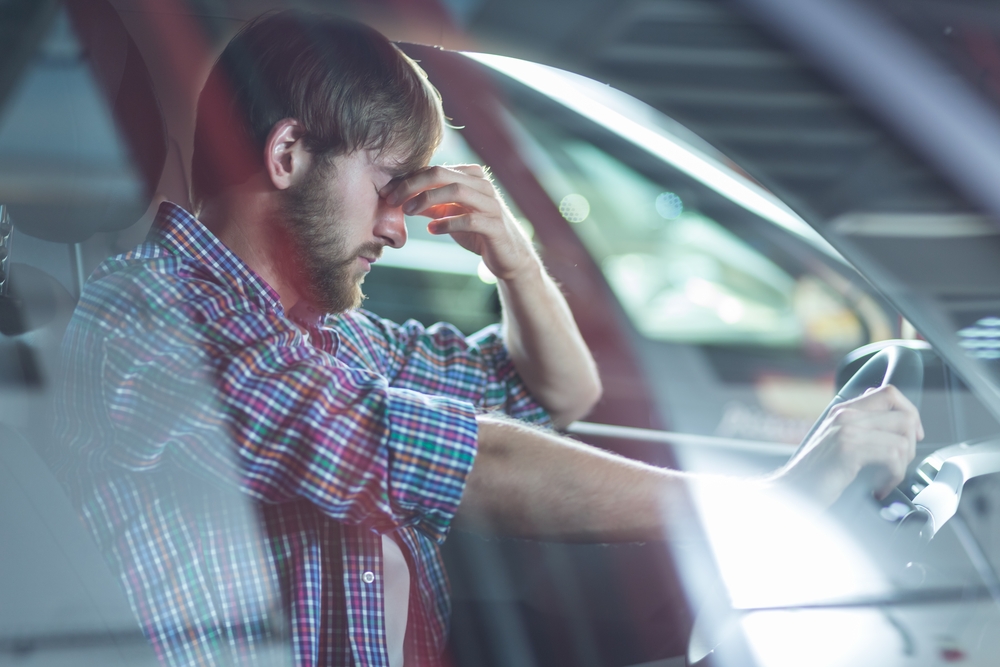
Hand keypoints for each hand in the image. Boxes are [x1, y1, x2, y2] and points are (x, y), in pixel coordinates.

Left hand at [380, 165, 536, 280]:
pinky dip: (447, 223)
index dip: (408, 179)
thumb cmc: (478, 232)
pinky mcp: (495, 225)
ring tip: (409, 212)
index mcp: (471, 177)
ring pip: (457, 190)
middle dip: (413, 185)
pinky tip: (433, 230)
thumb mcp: (450, 214)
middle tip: (393, 199)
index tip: (387, 193)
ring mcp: (491, 204)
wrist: (508, 257)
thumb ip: (430, 204)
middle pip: (442, 174)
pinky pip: (469, 219)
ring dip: (427, 199)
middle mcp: (483, 185)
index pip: (434, 170)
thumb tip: (400, 198)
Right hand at [776, 385, 923, 505]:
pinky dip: (894, 477)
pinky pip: (892, 456)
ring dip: (903, 465)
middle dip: (912, 444)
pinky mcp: (847, 449)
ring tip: (887, 479)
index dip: (910, 413)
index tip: (911, 437)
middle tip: (899, 464)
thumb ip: (858, 427)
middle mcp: (845, 416)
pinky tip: (879, 488)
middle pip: (904, 415)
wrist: (790, 491)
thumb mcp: (836, 443)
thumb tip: (883, 416)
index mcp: (843, 411)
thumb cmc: (814, 474)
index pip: (889, 393)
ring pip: (902, 439)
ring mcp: (846, 430)